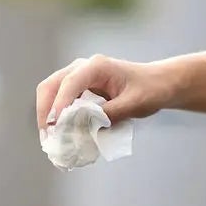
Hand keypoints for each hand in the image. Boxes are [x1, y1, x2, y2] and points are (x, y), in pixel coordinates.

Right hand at [35, 54, 173, 139]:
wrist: (159, 84)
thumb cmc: (151, 89)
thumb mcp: (134, 104)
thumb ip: (110, 115)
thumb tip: (84, 129)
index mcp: (97, 66)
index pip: (70, 83)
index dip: (59, 104)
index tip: (55, 125)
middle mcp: (83, 68)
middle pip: (51, 85)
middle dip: (46, 111)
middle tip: (48, 137)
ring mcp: (79, 77)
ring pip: (52, 92)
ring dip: (48, 115)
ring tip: (51, 139)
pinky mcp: (80, 88)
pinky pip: (61, 99)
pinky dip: (57, 116)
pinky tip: (61, 132)